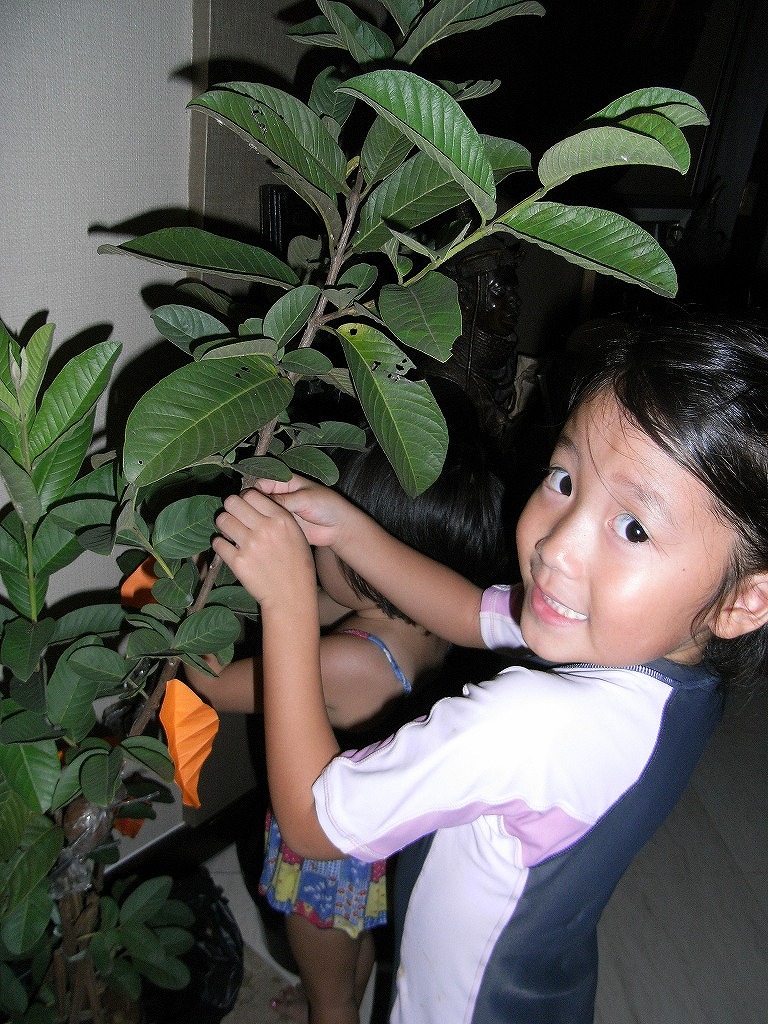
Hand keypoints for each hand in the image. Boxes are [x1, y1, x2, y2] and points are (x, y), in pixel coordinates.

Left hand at [212, 489, 315, 609]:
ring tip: (230, 533)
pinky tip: (228, 549)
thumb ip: (277, 516)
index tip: (245, 507)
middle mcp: (264, 528)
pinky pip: (217, 543)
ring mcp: (250, 545)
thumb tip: (252, 502)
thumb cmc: (296, 565)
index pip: (251, 494)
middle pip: (232, 502)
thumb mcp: (296, 534)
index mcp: (281, 519)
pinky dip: (220, 545)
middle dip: (230, 508)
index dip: (245, 499)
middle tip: (234, 518)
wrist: (291, 596)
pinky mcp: (238, 562)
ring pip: (222, 519)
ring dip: (224, 525)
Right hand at [254, 473, 356, 548]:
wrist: (338, 527)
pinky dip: (262, 531)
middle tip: (251, 518)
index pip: (260, 484)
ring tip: (256, 528)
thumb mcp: (305, 499)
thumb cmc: (327, 506)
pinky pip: (266, 527)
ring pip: (259, 514)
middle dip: (252, 508)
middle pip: (256, 499)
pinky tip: (260, 536)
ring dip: (256, 520)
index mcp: (284, 482)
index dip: (253, 493)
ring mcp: (279, 512)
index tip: (249, 504)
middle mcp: (279, 495)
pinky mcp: (281, 526)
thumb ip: (282, 500)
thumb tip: (258, 502)